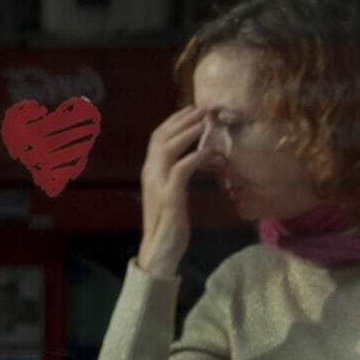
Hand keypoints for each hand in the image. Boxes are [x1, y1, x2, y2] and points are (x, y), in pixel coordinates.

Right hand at [136, 104, 207, 276]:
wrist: (160, 250)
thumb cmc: (169, 224)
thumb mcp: (171, 195)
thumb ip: (176, 177)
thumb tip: (192, 161)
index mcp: (149, 171)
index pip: (157, 138)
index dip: (173, 121)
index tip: (190, 110)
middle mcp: (150, 173)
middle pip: (161, 137)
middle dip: (181, 120)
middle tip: (201, 109)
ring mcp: (158, 184)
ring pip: (169, 148)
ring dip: (187, 132)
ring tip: (204, 122)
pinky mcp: (170, 196)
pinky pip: (182, 169)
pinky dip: (196, 157)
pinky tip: (210, 154)